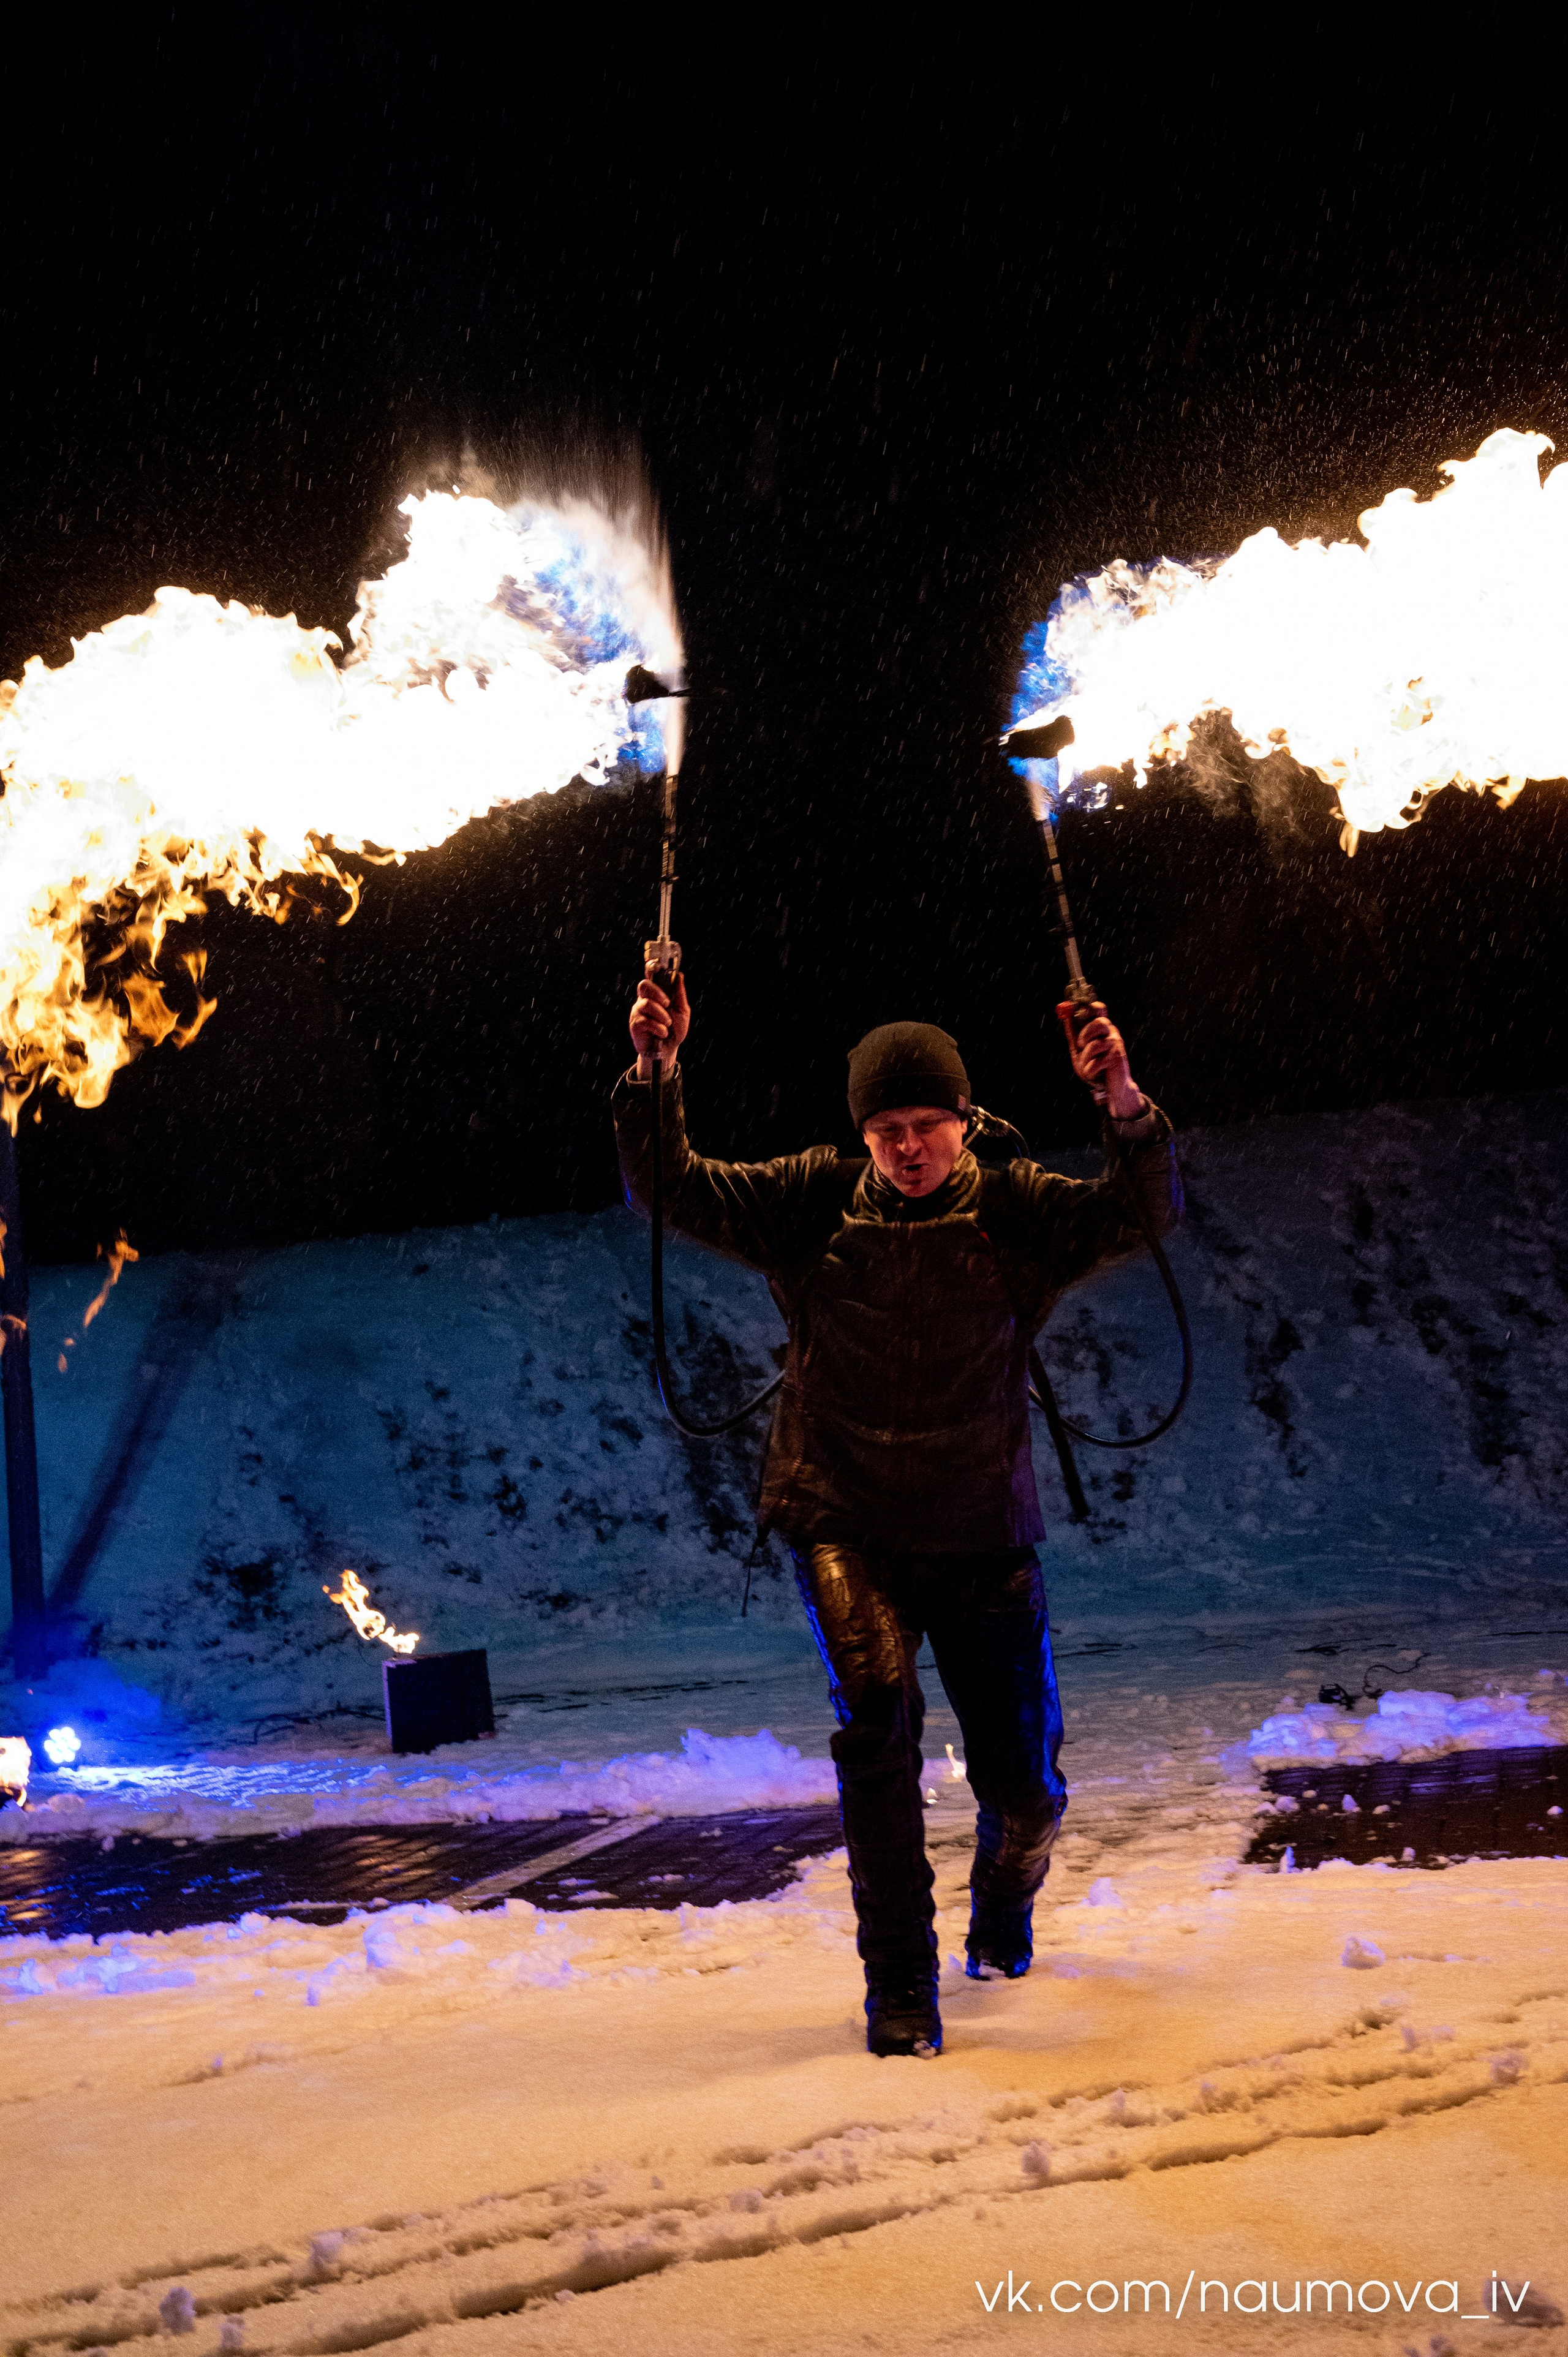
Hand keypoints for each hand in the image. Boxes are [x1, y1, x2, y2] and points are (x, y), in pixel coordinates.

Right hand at [631, 969, 690, 1077]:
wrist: (668, 1050)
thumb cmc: (674, 1030)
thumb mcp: (682, 1011)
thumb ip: (679, 994)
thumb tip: (679, 975)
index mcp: (657, 994)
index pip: (651, 976)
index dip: (651, 968)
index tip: (655, 963)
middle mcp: (645, 1000)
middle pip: (644, 985)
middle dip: (657, 992)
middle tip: (667, 1003)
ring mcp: (638, 1011)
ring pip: (647, 1003)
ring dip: (662, 1015)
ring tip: (667, 1025)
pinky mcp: (634, 1023)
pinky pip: (646, 1020)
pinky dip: (658, 1027)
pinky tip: (662, 1033)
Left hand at [1056, 997, 1144, 1120]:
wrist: (1110, 1088)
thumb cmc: (1095, 1067)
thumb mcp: (1079, 1051)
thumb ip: (1073, 1035)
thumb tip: (1066, 1017)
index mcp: (1102, 1029)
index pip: (1099, 1008)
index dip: (1089, 1007)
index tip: (1077, 1013)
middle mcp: (1111, 1033)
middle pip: (1100, 1022)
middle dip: (1086, 1034)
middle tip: (1081, 1045)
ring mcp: (1115, 1045)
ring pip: (1095, 1044)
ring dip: (1086, 1059)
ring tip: (1089, 1066)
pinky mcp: (1117, 1058)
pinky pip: (1096, 1062)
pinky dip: (1091, 1071)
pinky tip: (1096, 1074)